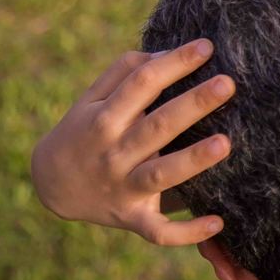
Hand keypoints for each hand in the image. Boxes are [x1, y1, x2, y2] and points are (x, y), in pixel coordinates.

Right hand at [31, 38, 234, 245]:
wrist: (51, 186)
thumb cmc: (83, 132)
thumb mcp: (91, 99)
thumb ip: (124, 73)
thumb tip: (167, 53)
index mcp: (104, 118)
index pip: (142, 84)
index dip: (174, 63)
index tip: (206, 47)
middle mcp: (114, 153)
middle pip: (158, 126)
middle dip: (193, 104)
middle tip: (227, 83)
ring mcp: (124, 188)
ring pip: (161, 174)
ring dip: (193, 160)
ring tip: (225, 143)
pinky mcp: (133, 218)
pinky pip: (159, 230)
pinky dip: (187, 232)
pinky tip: (218, 221)